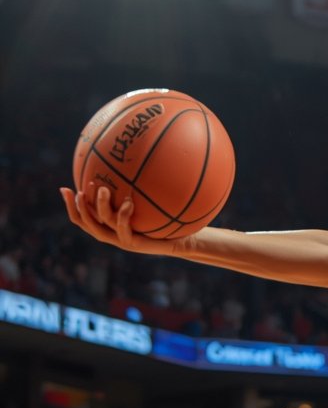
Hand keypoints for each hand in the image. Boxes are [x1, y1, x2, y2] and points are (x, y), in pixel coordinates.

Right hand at [60, 185, 180, 254]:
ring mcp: (123, 240)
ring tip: (100, 189)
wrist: (184, 240)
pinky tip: (128, 201)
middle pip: (86, 224)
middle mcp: (113, 234)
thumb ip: (136, 190)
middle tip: (77, 190)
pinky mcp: (135, 243)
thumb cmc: (168, 219)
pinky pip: (125, 229)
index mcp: (111, 226)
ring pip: (102, 226)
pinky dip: (124, 215)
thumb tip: (131, 164)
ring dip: (99, 207)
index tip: (64, 188)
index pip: (84, 217)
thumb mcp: (150, 202)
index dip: (71, 205)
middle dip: (79, 207)